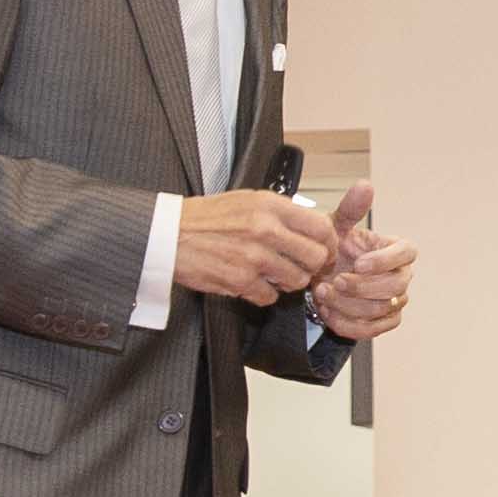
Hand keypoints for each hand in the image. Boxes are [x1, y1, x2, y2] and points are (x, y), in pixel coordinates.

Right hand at [170, 188, 338, 304]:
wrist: (170, 234)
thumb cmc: (207, 217)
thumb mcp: (247, 200)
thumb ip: (280, 212)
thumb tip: (311, 227)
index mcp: (270, 205)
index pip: (320, 226)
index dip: (328, 243)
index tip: (324, 250)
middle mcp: (266, 229)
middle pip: (316, 257)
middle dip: (312, 266)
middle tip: (302, 267)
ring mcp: (254, 257)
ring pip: (296, 280)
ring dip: (288, 282)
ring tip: (273, 274)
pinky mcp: (240, 280)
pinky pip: (270, 296)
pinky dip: (263, 294)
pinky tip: (251, 282)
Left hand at [304, 182, 417, 336]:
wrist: (320, 276)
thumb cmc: (334, 248)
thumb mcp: (337, 226)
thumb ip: (351, 208)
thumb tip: (365, 185)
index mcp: (398, 250)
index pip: (406, 254)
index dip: (384, 261)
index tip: (358, 263)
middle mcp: (403, 276)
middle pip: (396, 287)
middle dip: (363, 287)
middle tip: (335, 281)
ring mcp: (396, 301)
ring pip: (382, 310)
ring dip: (350, 305)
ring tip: (323, 293)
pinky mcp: (384, 322)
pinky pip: (372, 330)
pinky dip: (348, 323)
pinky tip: (328, 312)